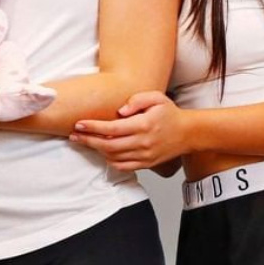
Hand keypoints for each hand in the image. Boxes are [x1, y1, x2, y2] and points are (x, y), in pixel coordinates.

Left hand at [68, 91, 188, 170]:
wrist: (189, 133)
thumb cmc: (170, 113)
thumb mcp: (156, 97)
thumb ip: (137, 100)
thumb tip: (120, 110)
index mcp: (143, 125)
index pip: (112, 129)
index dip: (93, 127)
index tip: (79, 124)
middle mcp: (143, 143)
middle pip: (108, 146)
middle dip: (88, 140)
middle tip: (74, 135)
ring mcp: (144, 155)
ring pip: (114, 157)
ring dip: (96, 150)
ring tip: (84, 141)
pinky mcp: (146, 163)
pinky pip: (123, 167)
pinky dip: (110, 161)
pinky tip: (102, 152)